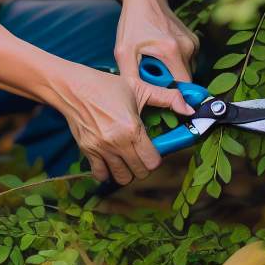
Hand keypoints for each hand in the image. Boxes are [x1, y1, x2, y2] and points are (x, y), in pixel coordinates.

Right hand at [47, 63, 194, 185]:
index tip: (153, 149)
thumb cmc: (107, 86)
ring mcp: (101, 149)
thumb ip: (168, 98)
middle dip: (143, 166)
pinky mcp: (87, 151)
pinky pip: (101, 175)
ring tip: (127, 158)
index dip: (156, 157)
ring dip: (127, 171)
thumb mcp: (140, 87)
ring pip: (121, 178)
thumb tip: (190, 109)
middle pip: (139, 173)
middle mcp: (117, 143)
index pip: (152, 161)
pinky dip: (107, 172)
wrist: (73, 88)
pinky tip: (110, 161)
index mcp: (132, 129)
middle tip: (141, 153)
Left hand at [113, 0, 199, 98]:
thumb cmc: (133, 22)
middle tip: (150, 72)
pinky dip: (175, 62)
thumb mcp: (123, 51)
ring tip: (154, 61)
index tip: (158, 92)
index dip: (172, 94)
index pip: (183, 87)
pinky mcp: (194, 40)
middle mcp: (188, 47)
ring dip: (172, 72)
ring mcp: (193, 42)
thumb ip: (130, 77)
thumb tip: (136, 97)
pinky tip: (160, 53)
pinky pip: (187, 61)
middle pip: (185, 80)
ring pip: (187, 71)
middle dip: (169, 82)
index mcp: (172, 51)